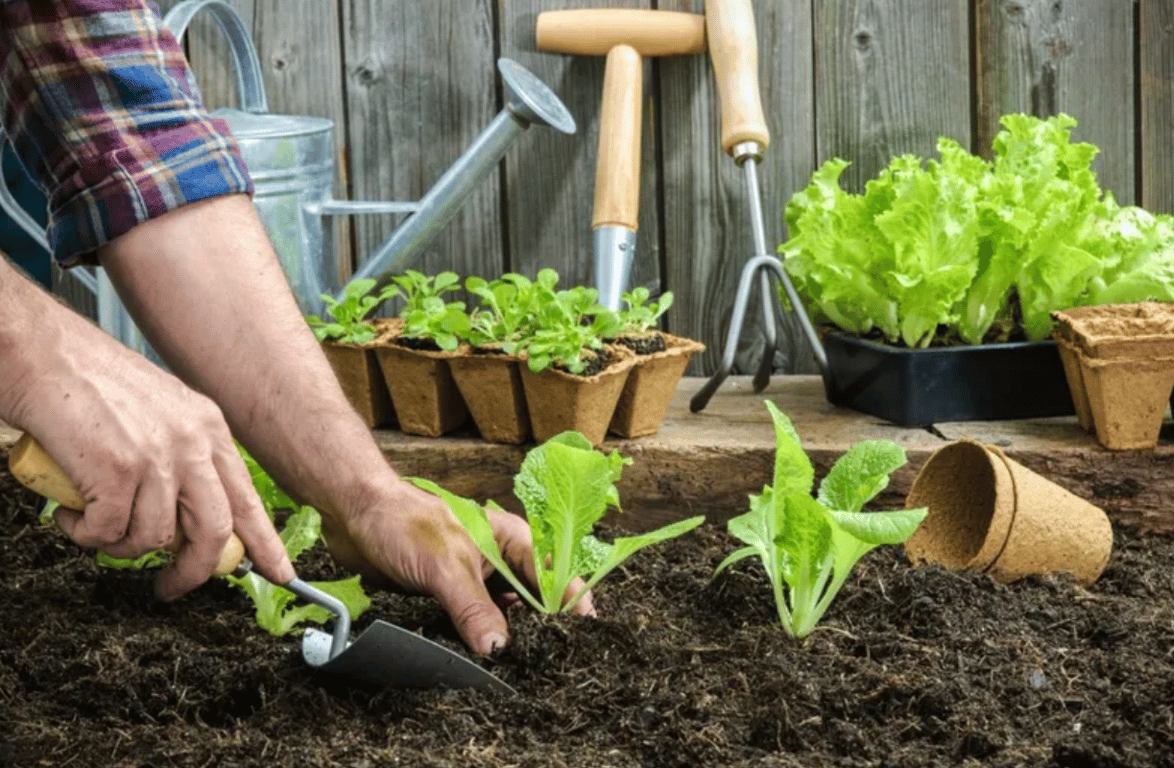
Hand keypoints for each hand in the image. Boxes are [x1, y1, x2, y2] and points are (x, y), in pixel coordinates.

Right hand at [0, 267, 293, 597]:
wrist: (39, 351)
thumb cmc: (86, 384)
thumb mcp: (157, 413)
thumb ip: (179, 458)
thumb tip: (181, 518)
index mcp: (208, 427)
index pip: (247, 498)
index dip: (264, 543)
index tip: (280, 573)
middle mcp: (193, 441)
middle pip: (213, 531)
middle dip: (193, 570)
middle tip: (169, 587)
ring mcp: (158, 455)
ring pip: (153, 538)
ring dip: (117, 546)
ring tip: (92, 526)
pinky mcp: (118, 469)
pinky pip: (108, 531)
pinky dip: (84, 534)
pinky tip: (69, 514)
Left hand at [318, 479, 594, 654]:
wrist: (354, 515)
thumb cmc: (404, 522)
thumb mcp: (446, 567)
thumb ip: (474, 608)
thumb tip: (498, 650)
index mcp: (511, 540)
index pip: (553, 576)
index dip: (570, 605)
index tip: (583, 637)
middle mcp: (498, 561)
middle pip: (532, 601)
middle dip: (540, 630)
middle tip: (548, 665)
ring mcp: (474, 581)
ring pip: (502, 617)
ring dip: (506, 640)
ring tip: (518, 672)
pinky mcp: (449, 598)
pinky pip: (473, 626)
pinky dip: (478, 643)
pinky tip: (480, 663)